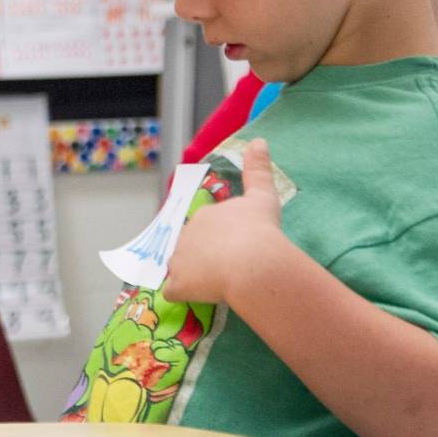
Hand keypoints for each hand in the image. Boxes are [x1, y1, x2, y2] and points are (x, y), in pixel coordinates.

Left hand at [162, 138, 292, 305]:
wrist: (253, 261)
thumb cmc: (260, 230)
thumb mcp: (263, 196)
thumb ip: (258, 169)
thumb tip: (258, 141)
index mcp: (204, 215)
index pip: (206, 227)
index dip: (220, 239)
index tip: (238, 248)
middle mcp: (185, 234)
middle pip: (190, 247)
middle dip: (205, 256)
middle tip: (231, 267)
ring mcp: (178, 260)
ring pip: (179, 268)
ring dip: (193, 275)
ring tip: (217, 283)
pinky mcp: (178, 284)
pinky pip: (174, 291)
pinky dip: (184, 294)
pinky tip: (201, 295)